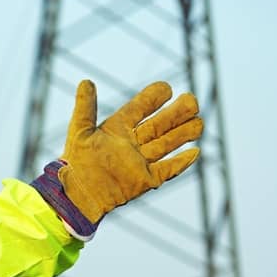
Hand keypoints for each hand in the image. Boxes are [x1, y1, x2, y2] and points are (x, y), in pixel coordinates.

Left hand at [59, 79, 202, 222]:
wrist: (76, 194)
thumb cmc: (76, 163)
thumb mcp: (80, 131)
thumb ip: (85, 107)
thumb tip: (85, 81)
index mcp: (117, 129)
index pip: (140, 108)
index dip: (153, 97)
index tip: (166, 88)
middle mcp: (131, 143)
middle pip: (160, 124)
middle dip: (177, 112)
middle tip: (192, 100)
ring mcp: (139, 162)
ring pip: (168, 143)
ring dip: (184, 133)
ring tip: (199, 122)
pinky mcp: (144, 181)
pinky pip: (167, 169)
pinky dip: (181, 162)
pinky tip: (195, 152)